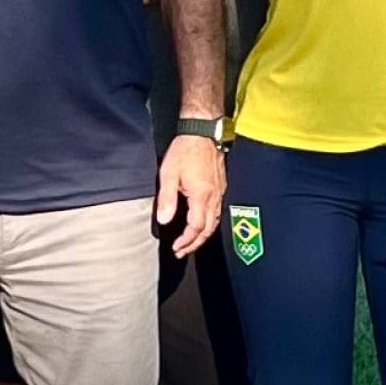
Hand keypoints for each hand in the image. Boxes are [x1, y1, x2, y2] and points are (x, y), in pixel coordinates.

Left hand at [157, 134, 225, 256]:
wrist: (203, 132)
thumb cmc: (184, 151)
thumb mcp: (169, 174)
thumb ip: (167, 199)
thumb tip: (163, 221)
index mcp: (202, 196)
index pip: (196, 227)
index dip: (186, 241)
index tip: (176, 248)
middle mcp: (214, 197)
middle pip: (209, 228)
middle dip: (196, 243)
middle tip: (183, 252)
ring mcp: (220, 192)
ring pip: (216, 221)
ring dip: (203, 235)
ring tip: (191, 242)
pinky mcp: (221, 186)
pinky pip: (218, 211)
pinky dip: (210, 223)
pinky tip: (201, 223)